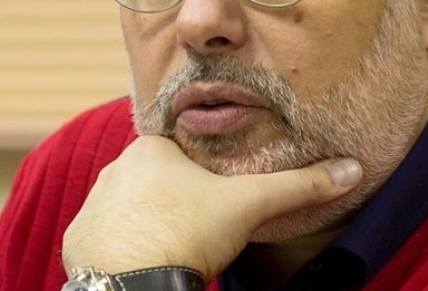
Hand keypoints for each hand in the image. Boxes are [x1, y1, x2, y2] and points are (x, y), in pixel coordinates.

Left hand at [62, 136, 361, 280]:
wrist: (135, 283)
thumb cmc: (189, 233)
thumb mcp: (248, 205)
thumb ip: (297, 186)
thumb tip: (350, 168)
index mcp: (149, 150)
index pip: (180, 154)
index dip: (200, 178)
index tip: (211, 203)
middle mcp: (114, 169)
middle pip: (154, 180)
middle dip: (173, 201)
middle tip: (194, 227)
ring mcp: (92, 204)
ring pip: (128, 207)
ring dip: (147, 222)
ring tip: (170, 245)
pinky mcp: (77, 238)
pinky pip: (103, 235)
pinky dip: (121, 246)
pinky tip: (142, 260)